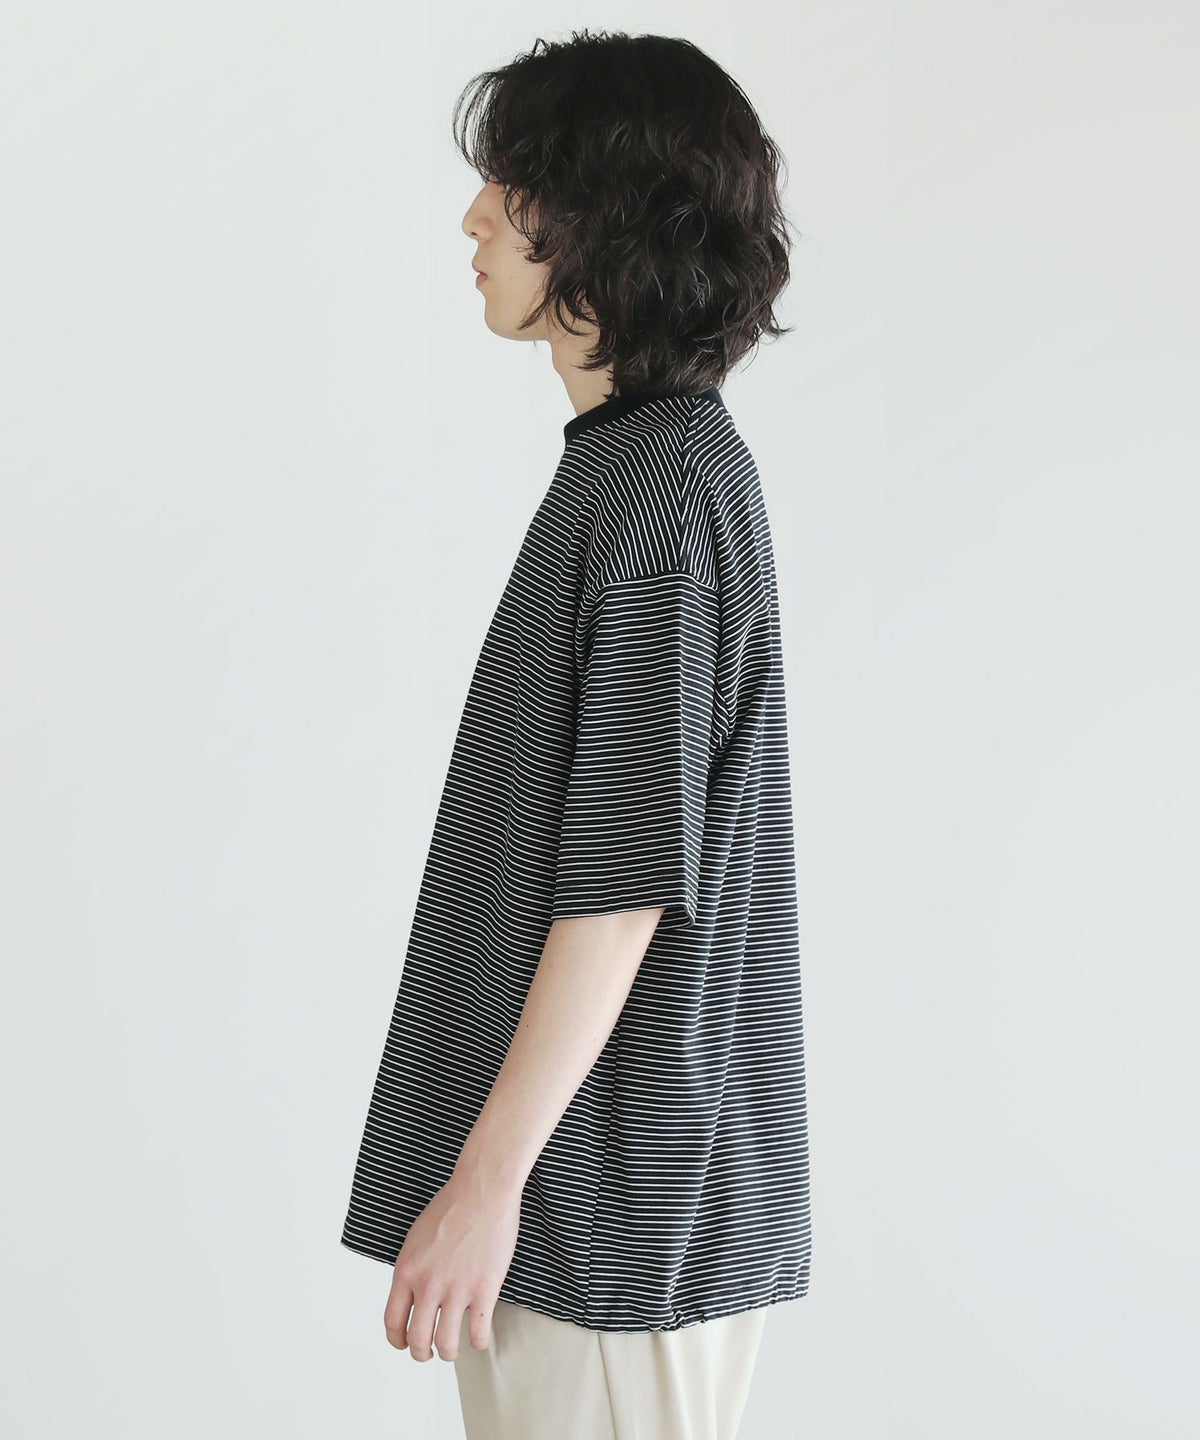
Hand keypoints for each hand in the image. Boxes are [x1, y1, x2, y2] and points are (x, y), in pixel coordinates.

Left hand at [382, 1170, 520, 1361]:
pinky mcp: (484, 1290)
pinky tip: (480, 1337)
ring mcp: (456, 1290)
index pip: (392, 1322)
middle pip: (417, 1341)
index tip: (404, 1345)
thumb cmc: (451, 1206)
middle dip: (422, 1354)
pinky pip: (478, 1333)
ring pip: (446, 1345)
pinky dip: (478, 1342)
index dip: (397, 1341)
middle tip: (429, 1353)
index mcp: (407, 1271)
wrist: (482, 1190)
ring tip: (454, 1350)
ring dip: (449, 1354)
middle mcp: (427, 1285)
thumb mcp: (415, 1238)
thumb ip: (412, 1269)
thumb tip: (411, 1293)